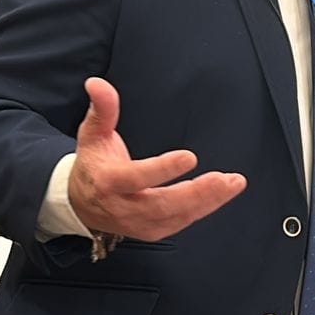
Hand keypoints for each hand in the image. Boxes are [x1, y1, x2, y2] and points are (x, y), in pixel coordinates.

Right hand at [68, 77, 245, 240]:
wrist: (81, 203)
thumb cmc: (93, 164)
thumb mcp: (93, 133)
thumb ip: (102, 108)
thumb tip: (97, 83)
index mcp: (108, 181)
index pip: (136, 177)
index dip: (162, 169)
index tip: (188, 157)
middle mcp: (123, 206)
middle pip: (162, 204)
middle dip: (196, 193)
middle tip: (223, 179)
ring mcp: (138, 222)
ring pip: (177, 216)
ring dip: (208, 201)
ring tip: (233, 183)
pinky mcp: (151, 230)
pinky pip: (181, 222)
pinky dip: (203, 209)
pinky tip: (221, 194)